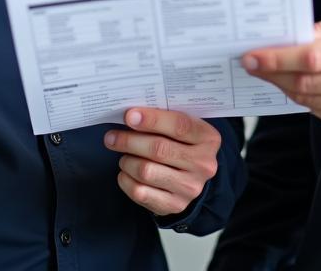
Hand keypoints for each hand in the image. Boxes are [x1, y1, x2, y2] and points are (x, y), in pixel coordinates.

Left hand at [104, 108, 220, 217]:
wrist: (193, 176)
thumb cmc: (182, 143)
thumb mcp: (183, 127)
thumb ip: (164, 118)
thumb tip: (132, 115)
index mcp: (208, 138)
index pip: (179, 125)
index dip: (152, 120)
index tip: (129, 116)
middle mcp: (203, 164)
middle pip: (159, 149)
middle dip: (130, 141)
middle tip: (112, 137)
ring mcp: (190, 187)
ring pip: (147, 171)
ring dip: (127, 161)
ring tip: (123, 155)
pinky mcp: (175, 205)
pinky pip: (141, 193)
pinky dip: (126, 180)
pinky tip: (125, 172)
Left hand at [241, 6, 320, 134]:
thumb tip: (297, 37)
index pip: (309, 58)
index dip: (275, 58)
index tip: (251, 55)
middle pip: (302, 82)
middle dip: (270, 72)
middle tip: (250, 62)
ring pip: (307, 100)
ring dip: (282, 86)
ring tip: (268, 72)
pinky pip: (320, 112)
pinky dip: (303, 98)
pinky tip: (294, 84)